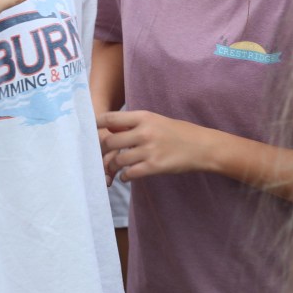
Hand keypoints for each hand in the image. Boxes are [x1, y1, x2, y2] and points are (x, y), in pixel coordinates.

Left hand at [98, 110, 215, 182]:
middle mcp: (144, 131)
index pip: (110, 118)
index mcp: (143, 116)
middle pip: (109, 141)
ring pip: (118, 160)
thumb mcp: (155, 120)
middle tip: (101, 156)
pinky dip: (125, 176)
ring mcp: (150, 149)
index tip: (90, 132)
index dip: (96, 125)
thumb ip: (133, 124)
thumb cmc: (178, 132)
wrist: (202, 146)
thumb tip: (109, 128)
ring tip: (114, 168)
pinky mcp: (155, 166)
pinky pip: (130, 173)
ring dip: (112, 166)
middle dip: (102, 151)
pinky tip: (126, 176)